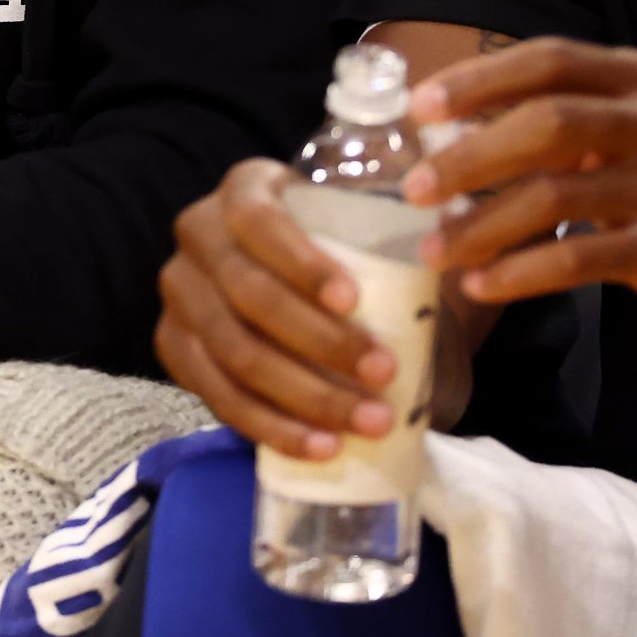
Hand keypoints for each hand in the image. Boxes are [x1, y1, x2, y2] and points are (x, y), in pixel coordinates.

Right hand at [156, 159, 417, 458]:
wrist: (296, 285)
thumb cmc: (345, 250)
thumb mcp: (369, 221)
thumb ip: (410, 222)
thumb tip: (463, 242)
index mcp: (244, 190)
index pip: (258, 222)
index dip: (300, 263)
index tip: (353, 300)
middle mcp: (197, 235)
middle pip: (248, 295)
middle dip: (319, 342)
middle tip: (385, 374)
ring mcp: (179, 294)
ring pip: (233, 353)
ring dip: (304, 395)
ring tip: (368, 421)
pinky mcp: (172, 347)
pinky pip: (215, 395)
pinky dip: (270, 426)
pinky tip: (320, 446)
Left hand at [406, 37, 636, 334]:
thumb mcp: (633, 129)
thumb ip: (559, 118)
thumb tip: (446, 129)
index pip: (552, 59)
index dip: (480, 80)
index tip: (419, 107)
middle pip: (550, 123)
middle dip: (470, 155)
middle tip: (414, 188)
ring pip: (556, 196)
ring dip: (481, 225)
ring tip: (433, 248)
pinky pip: (578, 260)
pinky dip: (519, 273)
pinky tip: (481, 283)